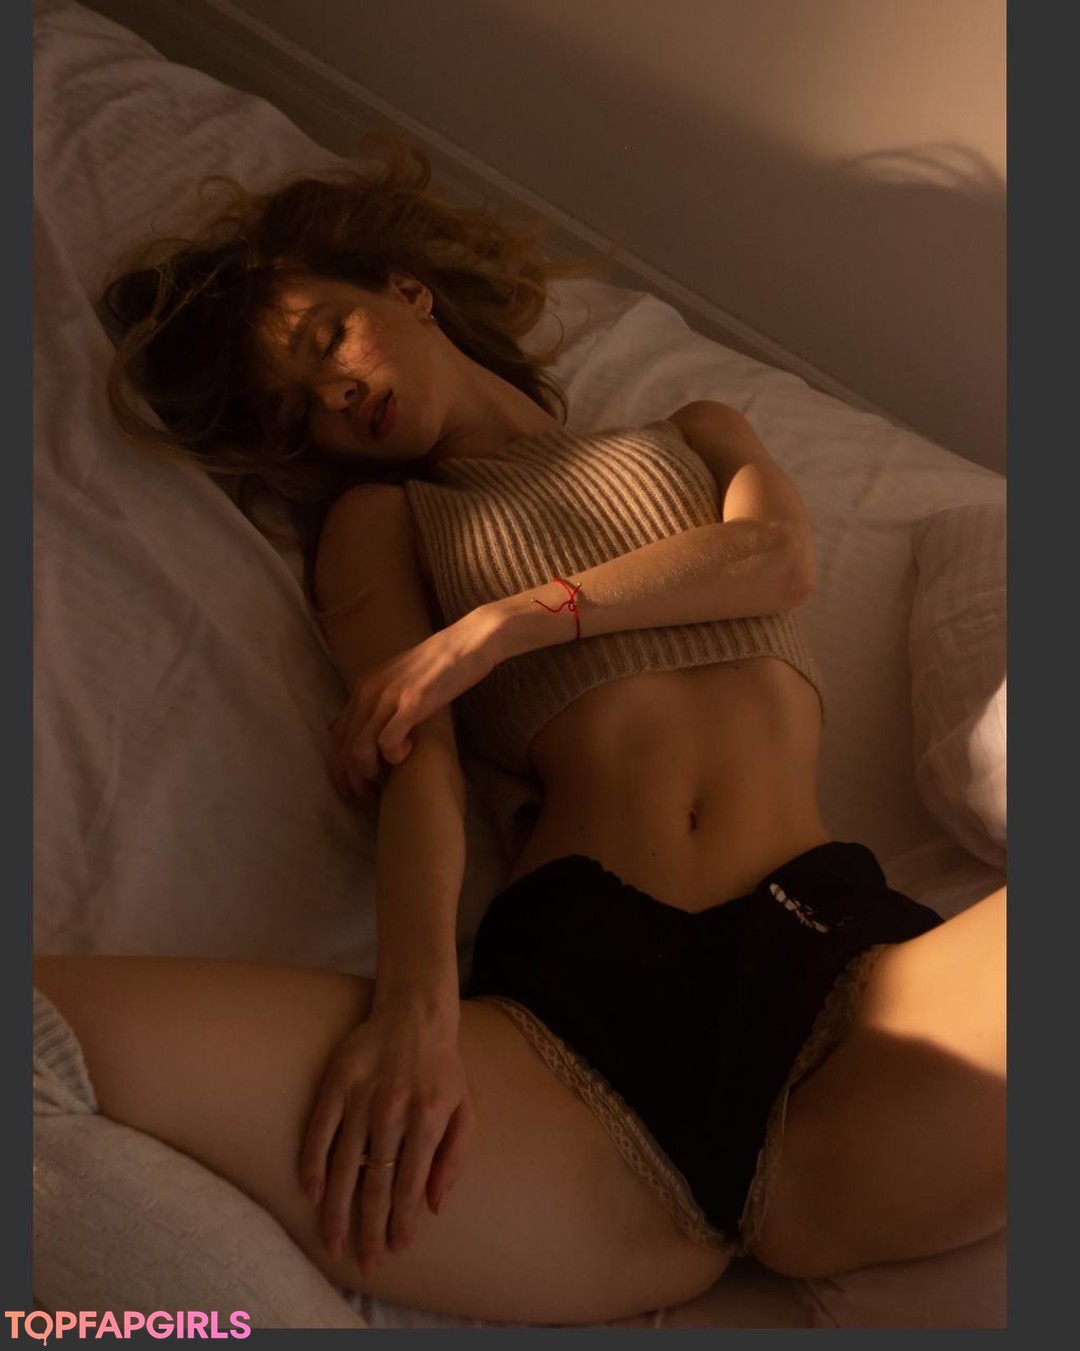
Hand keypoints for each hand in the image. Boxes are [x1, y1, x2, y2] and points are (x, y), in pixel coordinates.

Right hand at [299, 1008, 474, 1273]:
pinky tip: (312, 1193)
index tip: (395, 1249)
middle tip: (364, 1263)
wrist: (416, 1014)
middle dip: (369, 1229)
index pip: (410, 1183)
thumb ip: (455, 1157)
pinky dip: (312, 1163)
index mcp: (429, 1118)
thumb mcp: (467, 1109)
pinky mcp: (337, 1083)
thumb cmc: (443, 1069)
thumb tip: (435, 1206)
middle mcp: (393, 1110)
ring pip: (344, 1165)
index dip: (401, 1221)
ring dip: (337, 1209)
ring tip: (333, 1243)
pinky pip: (319, 1130)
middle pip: (376, 1183)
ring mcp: (362, 1096)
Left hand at [327, 611, 497, 799]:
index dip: (339, 771)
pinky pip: (387, 741)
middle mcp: (368, 692)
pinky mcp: (411, 702)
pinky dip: (394, 756)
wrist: (468, 642)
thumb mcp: (400, 682)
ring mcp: (388, 696)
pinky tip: (409, 754)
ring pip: (358, 749)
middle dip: (352, 780)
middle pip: (342, 748)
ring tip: (389, 780)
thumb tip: (371, 730)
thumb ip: (382, 703)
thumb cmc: (440, 667)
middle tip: (370, 796)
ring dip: (370, 773)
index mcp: (363, 688)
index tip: (353, 791)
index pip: (335, 737)